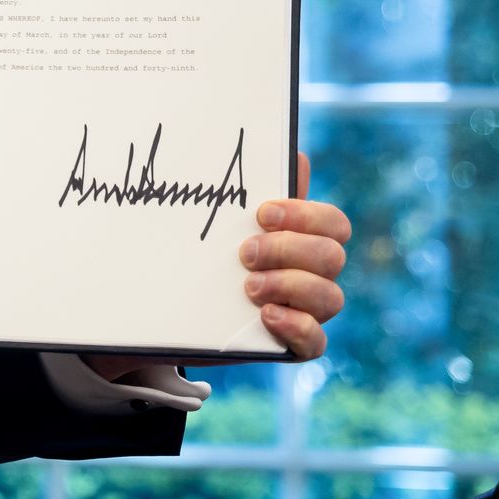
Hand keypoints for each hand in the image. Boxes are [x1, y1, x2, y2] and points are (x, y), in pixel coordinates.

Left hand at [84, 151, 350, 381]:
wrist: (165, 309)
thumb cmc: (200, 256)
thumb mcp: (217, 225)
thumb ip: (250, 194)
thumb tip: (295, 153)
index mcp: (301, 239)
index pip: (334, 224)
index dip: (307, 216)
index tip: (262, 213)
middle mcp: (311, 274)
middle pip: (332, 256)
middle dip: (288, 250)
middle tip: (244, 253)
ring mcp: (305, 311)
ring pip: (331, 298)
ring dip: (290, 286)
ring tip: (248, 287)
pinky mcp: (289, 345)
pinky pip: (316, 343)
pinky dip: (297, 327)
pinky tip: (267, 316)